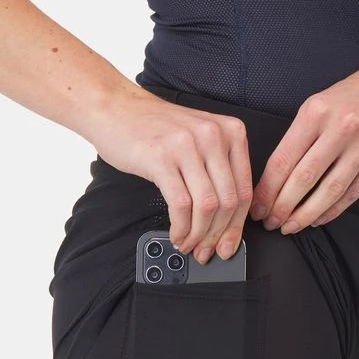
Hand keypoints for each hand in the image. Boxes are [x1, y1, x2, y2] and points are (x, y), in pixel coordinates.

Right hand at [88, 86, 252, 263]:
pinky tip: (176, 235)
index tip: (229, 244)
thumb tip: (228, 220)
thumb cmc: (155, 128)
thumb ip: (218, 170)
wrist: (115, 108)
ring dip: (198, 235)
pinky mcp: (161, 158)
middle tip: (208, 251)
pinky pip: (181, 205)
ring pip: (207, 206)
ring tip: (188, 245)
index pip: (244, 189)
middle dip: (219, 235)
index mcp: (231, 131)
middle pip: (228, 201)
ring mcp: (187, 146)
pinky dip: (181, 228)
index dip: (237, 225)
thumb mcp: (200, 139)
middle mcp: (213, 136)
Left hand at [249, 51, 358, 231]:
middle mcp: (341, 127)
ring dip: (307, 214)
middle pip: (304, 178)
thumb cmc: (355, 95)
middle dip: (283, 207)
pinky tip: (318, 218)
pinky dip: (332, 210)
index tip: (257, 207)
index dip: (267, 190)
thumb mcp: (320, 104)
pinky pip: (353, 193)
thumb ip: (300, 137)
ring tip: (292, 226)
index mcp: (316, 112)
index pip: (283, 160)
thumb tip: (275, 177)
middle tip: (271, 222)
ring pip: (330, 190)